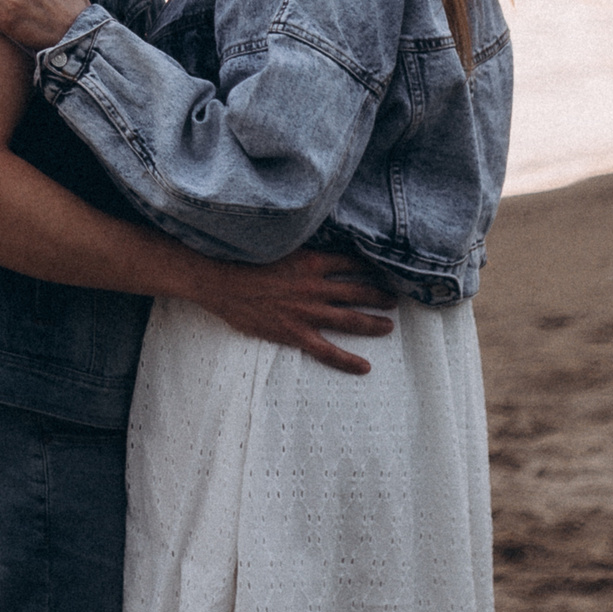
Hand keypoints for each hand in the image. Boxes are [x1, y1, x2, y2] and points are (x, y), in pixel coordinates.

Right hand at [191, 248, 396, 375]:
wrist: (219, 281)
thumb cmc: (243, 261)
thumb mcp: (278, 246)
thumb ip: (300, 250)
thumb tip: (316, 245)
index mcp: (311, 262)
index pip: (350, 263)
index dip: (368, 268)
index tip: (380, 270)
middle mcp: (316, 287)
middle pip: (358, 291)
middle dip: (379, 296)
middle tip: (393, 299)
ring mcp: (308, 312)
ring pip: (350, 320)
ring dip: (373, 323)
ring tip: (388, 326)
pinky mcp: (296, 333)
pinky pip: (328, 351)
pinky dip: (348, 360)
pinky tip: (365, 366)